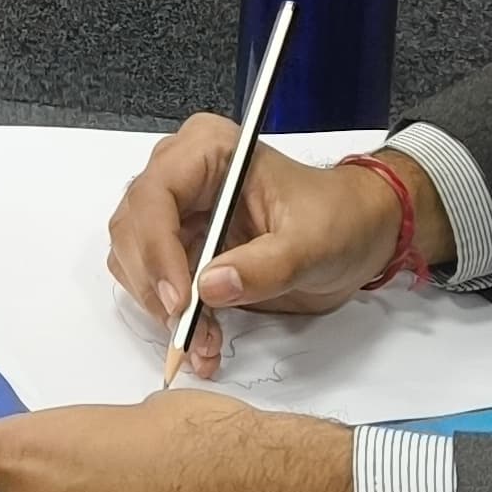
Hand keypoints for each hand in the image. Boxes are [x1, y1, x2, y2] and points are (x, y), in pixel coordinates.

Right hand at [105, 116, 446, 380]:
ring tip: (204, 341)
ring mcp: (177, 213)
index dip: (157, 248)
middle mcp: (182, 174)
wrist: (358, 236)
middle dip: (155, 285)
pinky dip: (171, 318)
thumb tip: (209, 288)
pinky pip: (154, 285)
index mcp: (209, 150)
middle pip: (133, 229)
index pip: (154, 194)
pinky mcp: (180, 248)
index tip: (180, 299)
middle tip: (187, 327)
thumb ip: (265, 266)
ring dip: (161, 308)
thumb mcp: (313, 244)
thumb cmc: (340, 220)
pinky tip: (203, 341)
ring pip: (135, 262)